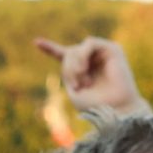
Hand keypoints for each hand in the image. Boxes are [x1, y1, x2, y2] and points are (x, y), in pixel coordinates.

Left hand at [34, 36, 149, 118]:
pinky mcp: (112, 49)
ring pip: (77, 48)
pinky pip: (89, 42)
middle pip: (69, 54)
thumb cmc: (96, 104)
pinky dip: (82, 55)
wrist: (116, 109)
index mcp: (82, 71)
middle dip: (68, 69)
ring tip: (82, 80)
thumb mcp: (74, 90)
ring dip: (74, 64)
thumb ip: (68, 70)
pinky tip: (84, 68)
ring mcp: (102, 54)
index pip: (64, 56)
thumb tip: (75, 51)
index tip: (36, 42)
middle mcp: (92, 61)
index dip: (50, 48)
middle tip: (77, 85)